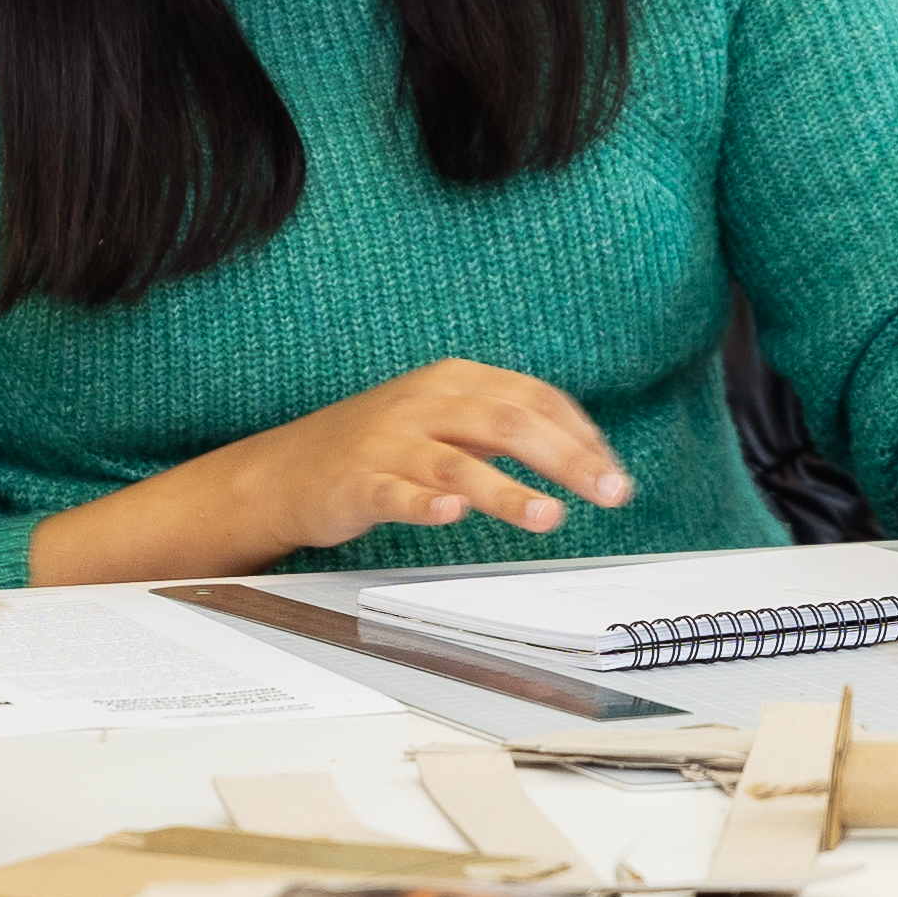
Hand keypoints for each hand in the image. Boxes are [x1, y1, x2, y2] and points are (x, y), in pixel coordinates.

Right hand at [30, 358, 633, 585]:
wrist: (284, 471)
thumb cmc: (376, 448)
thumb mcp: (443, 419)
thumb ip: (502, 427)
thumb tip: (580, 451)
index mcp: (454, 380)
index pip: (534, 397)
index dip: (580, 434)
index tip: (613, 473)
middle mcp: (426, 401)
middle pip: (508, 421)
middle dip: (567, 458)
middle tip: (610, 492)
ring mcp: (390, 441)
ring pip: (459, 460)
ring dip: (507, 490)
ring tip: (548, 516)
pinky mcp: (357, 480)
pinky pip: (396, 490)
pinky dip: (425, 501)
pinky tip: (450, 513)